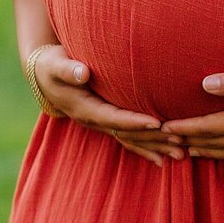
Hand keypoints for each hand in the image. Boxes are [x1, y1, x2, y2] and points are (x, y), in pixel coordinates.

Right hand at [27, 45, 187, 167]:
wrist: (42, 75)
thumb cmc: (52, 65)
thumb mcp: (55, 65)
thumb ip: (68, 69)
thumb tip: (82, 73)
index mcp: (85, 109)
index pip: (114, 118)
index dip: (135, 121)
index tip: (157, 122)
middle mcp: (94, 120)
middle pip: (127, 134)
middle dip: (153, 139)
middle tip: (180, 142)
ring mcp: (99, 123)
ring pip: (130, 139)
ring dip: (155, 147)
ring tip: (181, 155)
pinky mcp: (105, 120)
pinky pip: (127, 137)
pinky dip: (144, 147)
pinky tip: (162, 158)